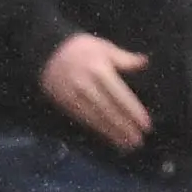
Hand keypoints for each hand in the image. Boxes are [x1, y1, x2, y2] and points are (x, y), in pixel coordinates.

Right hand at [41, 34, 153, 152]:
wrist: (46, 52)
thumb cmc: (80, 48)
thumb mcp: (103, 47)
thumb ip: (124, 58)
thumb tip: (144, 62)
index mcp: (99, 70)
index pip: (120, 95)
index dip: (133, 111)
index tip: (145, 124)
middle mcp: (86, 86)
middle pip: (109, 111)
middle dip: (124, 127)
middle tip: (138, 141)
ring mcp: (74, 97)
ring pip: (96, 119)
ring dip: (112, 133)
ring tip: (126, 144)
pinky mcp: (65, 104)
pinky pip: (84, 120)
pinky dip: (97, 130)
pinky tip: (108, 137)